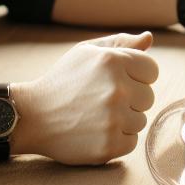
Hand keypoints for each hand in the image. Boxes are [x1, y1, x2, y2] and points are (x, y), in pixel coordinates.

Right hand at [10, 33, 158, 164]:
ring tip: (96, 116)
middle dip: (131, 98)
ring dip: (124, 120)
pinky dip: (117, 139)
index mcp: (113, 61)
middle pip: (149, 97)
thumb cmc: (62, 81)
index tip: (116, 81)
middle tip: (102, 100)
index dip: (136, 76)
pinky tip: (96, 131)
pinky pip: (131, 142)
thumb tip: (149, 38)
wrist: (32, 117)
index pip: (152, 70)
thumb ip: (120, 43)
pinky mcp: (109, 146)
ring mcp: (113, 119)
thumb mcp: (86, 53)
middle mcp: (117, 89)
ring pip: (141, 120)